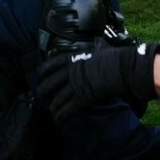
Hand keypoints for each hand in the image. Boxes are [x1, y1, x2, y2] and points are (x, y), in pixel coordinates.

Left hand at [38, 41, 159, 119]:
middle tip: (40, 93)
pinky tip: (58, 118)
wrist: (120, 69)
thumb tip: (98, 40)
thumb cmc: (113, 58)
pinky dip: (61, 114)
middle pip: (50, 83)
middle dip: (43, 89)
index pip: (52, 64)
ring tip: (51, 109)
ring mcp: (74, 87)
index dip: (44, 69)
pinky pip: (67, 108)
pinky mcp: (81, 99)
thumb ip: (97, 46)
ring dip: (53, 105)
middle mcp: (70, 73)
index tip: (39, 73)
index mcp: (73, 59)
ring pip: (57, 98)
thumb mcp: (102, 48)